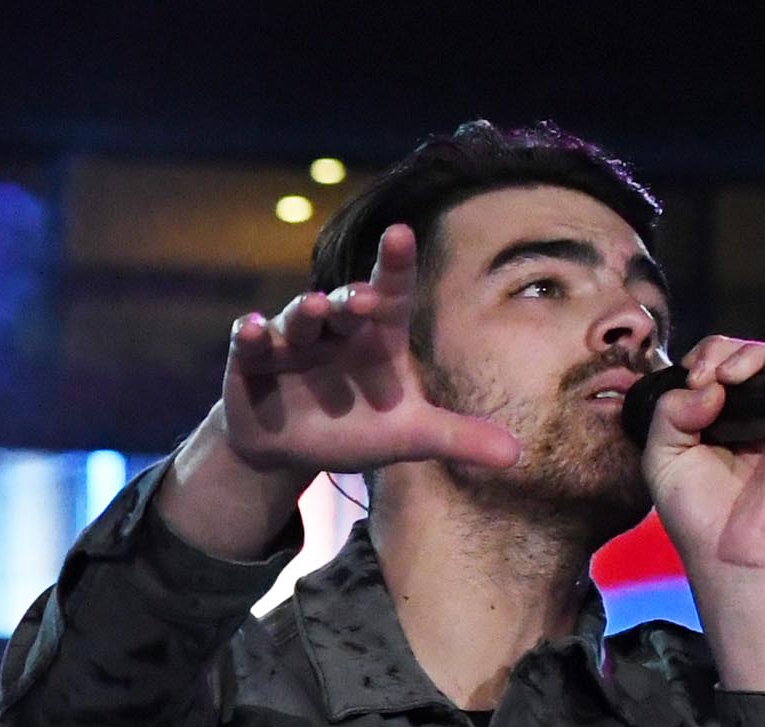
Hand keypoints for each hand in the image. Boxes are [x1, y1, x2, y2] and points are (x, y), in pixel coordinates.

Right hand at [215, 226, 523, 479]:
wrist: (289, 449)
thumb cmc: (352, 429)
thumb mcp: (406, 437)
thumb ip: (456, 438)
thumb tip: (516, 456)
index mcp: (376, 335)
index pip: (390, 290)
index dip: (394, 263)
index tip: (399, 233)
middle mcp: (335, 329)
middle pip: (344, 302)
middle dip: (350, 298)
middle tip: (361, 301)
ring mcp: (293, 341)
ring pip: (298, 315)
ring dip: (303, 311)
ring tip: (312, 309)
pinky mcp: (253, 359)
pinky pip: (249, 340)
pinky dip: (249, 334)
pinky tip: (250, 328)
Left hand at [645, 334, 764, 576]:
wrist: (735, 551)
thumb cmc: (697, 514)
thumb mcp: (662, 462)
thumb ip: (668, 416)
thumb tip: (706, 383)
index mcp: (708, 417)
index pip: (709, 364)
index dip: (702, 360)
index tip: (694, 379)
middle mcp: (745, 411)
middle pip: (743, 353)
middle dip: (727, 352)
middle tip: (715, 377)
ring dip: (755, 353)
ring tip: (736, 375)